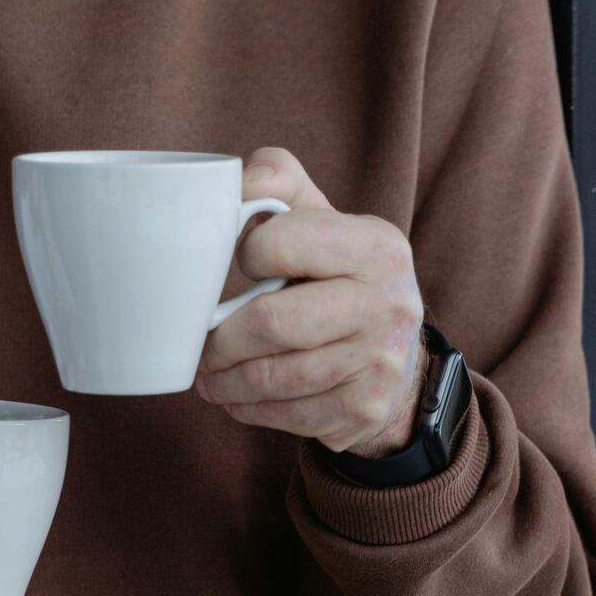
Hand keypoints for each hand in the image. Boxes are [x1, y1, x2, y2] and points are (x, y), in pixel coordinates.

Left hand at [195, 148, 426, 457]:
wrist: (395, 350)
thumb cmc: (334, 271)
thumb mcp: (319, 215)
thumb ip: (276, 180)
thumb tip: (230, 183)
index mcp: (375, 244)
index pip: (279, 244)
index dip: (245, 254)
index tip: (237, 263)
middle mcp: (389, 303)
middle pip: (271, 323)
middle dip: (219, 338)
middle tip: (200, 342)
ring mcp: (382, 361)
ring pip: (274, 377)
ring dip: (224, 380)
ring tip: (208, 373)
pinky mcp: (366, 409)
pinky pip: (289, 415)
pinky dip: (250, 409)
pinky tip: (237, 397)